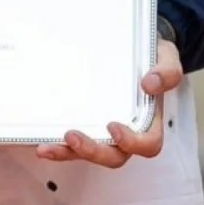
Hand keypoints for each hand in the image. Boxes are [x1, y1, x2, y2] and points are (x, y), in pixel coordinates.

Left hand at [36, 39, 182, 167]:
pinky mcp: (85, 122)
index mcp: (149, 121)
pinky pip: (72, 140)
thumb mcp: (166, 57)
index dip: (132, 143)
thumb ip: (167, 70)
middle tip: (71, 136)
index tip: (113, 127)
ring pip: (89, 153)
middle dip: (92, 152)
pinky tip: (36, 139)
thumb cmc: (152, 57)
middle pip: (114, 156)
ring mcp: (104, 130)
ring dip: (67, 153)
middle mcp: (127, 131)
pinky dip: (56, 142)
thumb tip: (150, 84)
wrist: (134, 47)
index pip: (147, 144)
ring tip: (45, 147)